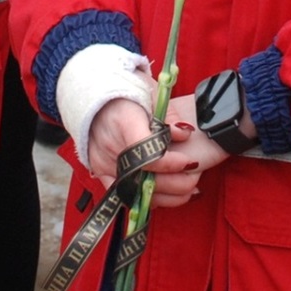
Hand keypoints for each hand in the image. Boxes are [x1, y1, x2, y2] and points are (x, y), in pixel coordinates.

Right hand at [86, 95, 223, 208]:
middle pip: (143, 176)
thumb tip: (185, 134)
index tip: (189, 161)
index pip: (146, 152)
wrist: (95, 95)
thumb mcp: (152, 94)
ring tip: (187, 189)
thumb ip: (169, 116)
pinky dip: (145, 198)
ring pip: (135, 191)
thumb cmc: (128, 91)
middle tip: (195, 178)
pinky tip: (165, 195)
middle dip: (174, 183)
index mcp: (124, 120)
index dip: (170, 162)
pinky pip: (123, 194)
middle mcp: (109, 145)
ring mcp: (102, 161)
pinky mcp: (99, 171)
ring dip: (165, 195)